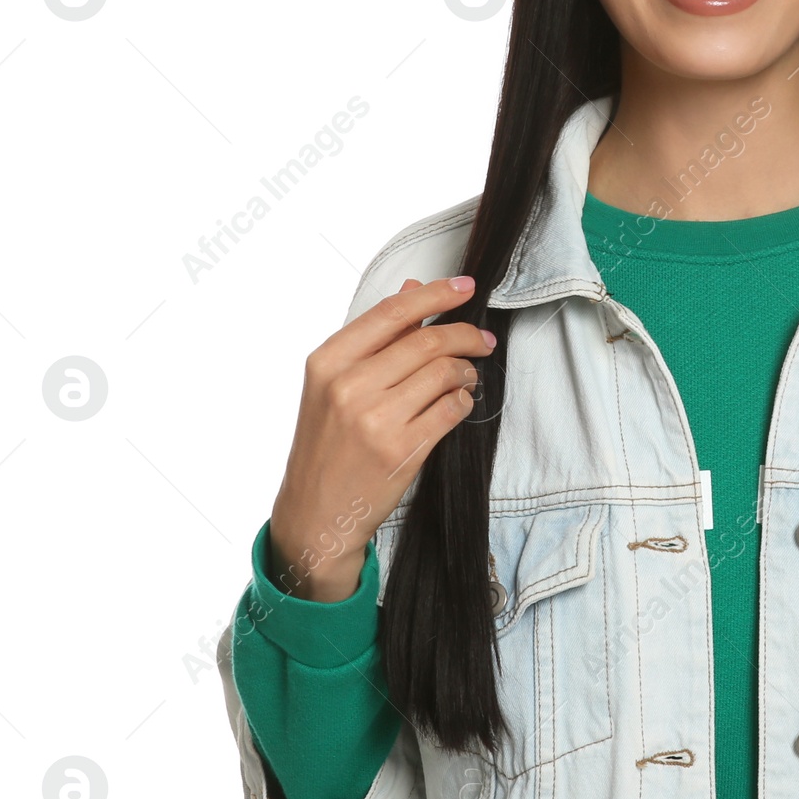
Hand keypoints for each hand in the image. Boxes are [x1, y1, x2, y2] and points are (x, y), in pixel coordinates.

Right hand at [266, 276, 495, 600]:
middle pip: (426, 341)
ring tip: (468, 377)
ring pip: (444, 373)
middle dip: (466, 335)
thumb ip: (375, 337)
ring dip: (467, 371)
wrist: (315, 512)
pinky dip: (464, 401)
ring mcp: (375, 419)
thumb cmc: (327, 444)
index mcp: (328, 362)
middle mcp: (348, 386)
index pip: (392, 312)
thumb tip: (412, 288)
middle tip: (482, 341)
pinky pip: (451, 409)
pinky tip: (459, 403)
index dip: (436, 294)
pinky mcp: (401, 450)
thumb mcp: (333, 385)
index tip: (465, 287)